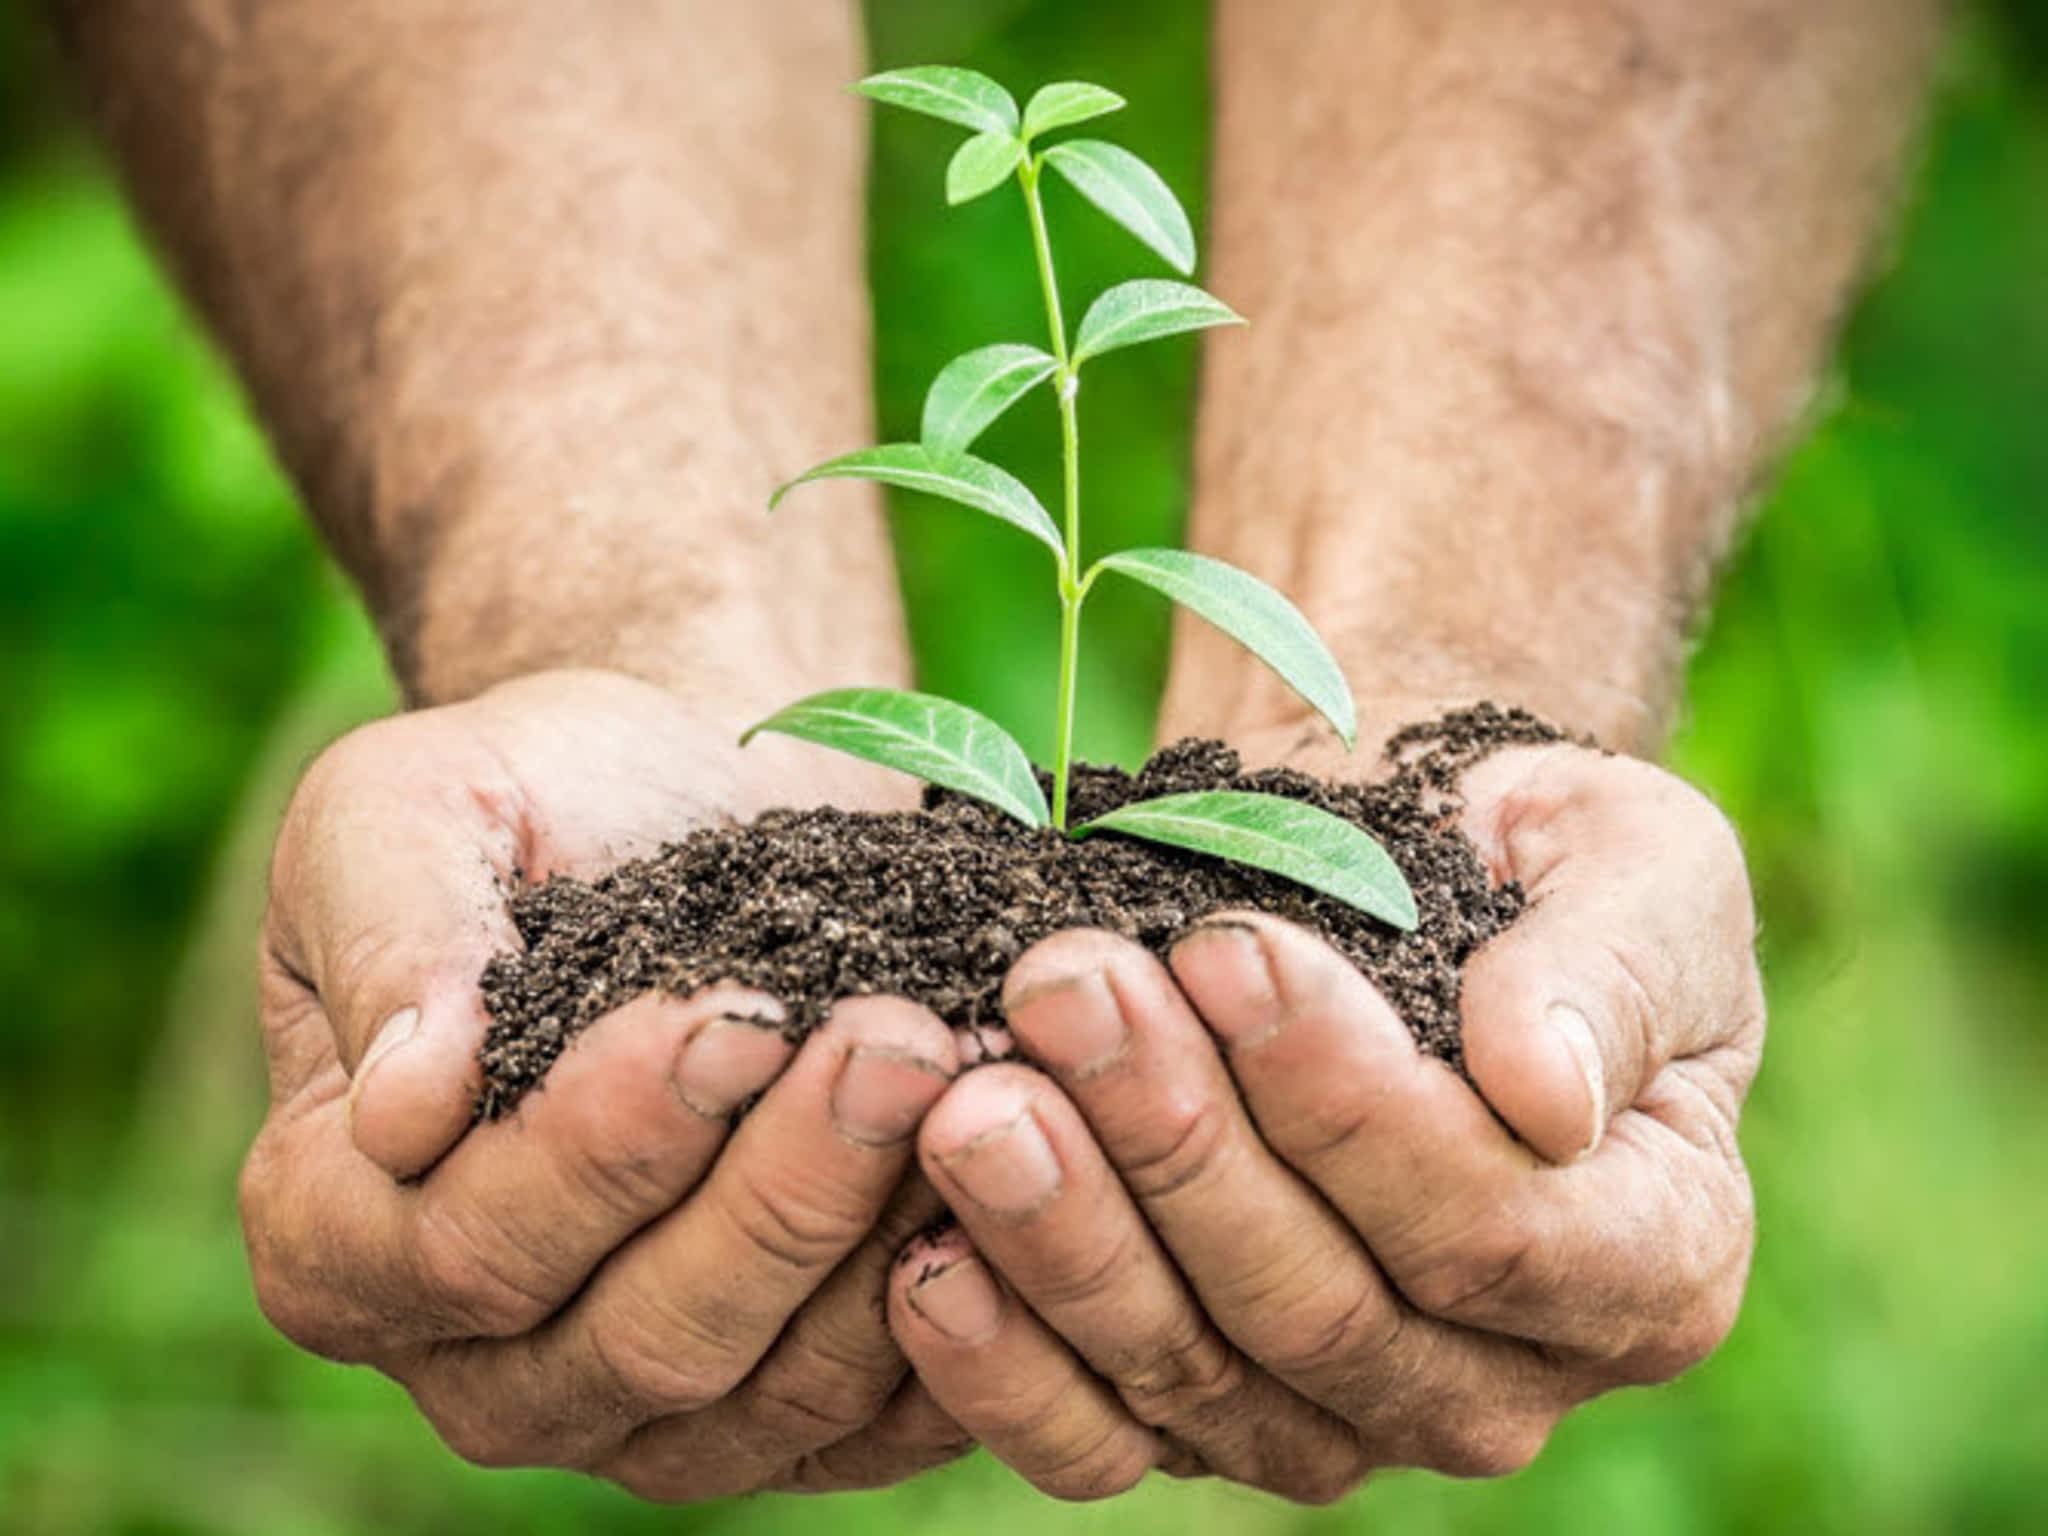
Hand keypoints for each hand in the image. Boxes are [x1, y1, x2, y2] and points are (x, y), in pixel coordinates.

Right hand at [242, 668, 971, 1498]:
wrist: (690, 802)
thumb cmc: (536, 801)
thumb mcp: (405, 808)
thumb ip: (390, 939)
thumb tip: (405, 1108)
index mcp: (341, 1232)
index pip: (465, 1246)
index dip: (604, 1146)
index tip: (729, 1016)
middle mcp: (484, 1359)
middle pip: (641, 1339)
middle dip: (782, 1188)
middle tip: (898, 1040)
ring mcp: (644, 1408)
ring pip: (774, 1386)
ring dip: (882, 1232)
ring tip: (971, 1076)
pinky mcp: (792, 1405)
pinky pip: (882, 1406)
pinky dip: (965, 1299)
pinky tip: (1026, 1166)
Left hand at [885, 739, 1762, 1501]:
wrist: (1401, 876)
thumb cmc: (1533, 862)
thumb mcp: (1637, 870)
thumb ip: (1610, 977)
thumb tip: (1545, 1092)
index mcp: (1649, 1262)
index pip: (1491, 1230)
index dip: (1346, 1106)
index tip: (1225, 949)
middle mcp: (1500, 1380)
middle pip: (1319, 1307)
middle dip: (1176, 1142)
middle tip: (1060, 992)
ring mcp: (1341, 1416)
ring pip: (1196, 1373)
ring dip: (1069, 1234)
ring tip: (972, 1101)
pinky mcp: (1204, 1415)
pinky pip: (1099, 1437)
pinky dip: (1005, 1366)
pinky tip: (923, 1258)